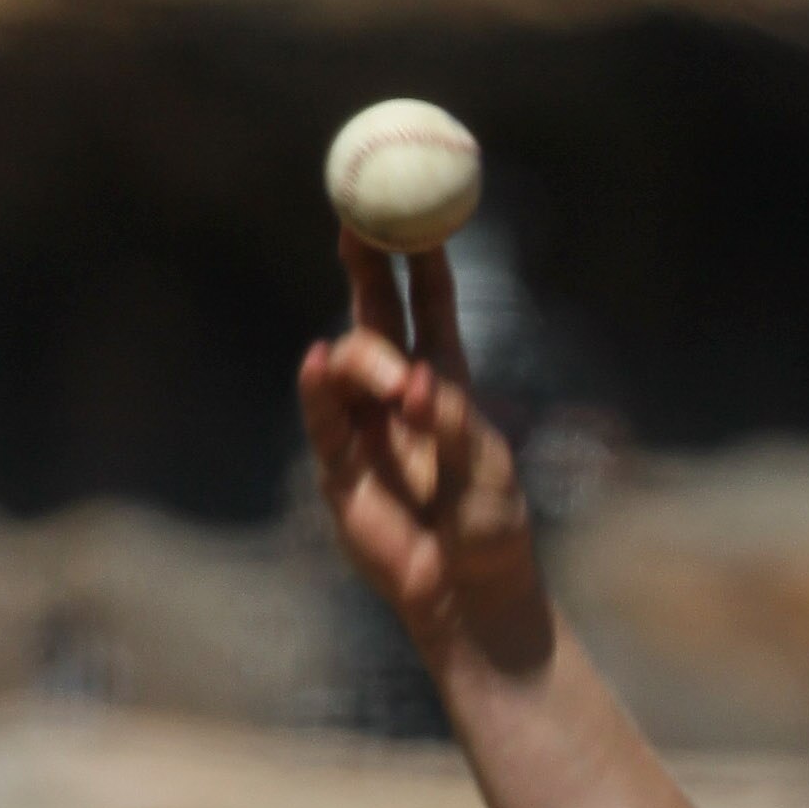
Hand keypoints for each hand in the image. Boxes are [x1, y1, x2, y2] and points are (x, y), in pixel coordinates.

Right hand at [298, 234, 546, 670]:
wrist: (469, 595)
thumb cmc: (491, 532)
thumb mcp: (485, 473)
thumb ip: (452, 426)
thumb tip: (418, 382)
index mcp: (446, 382)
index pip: (430, 306)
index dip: (422, 259)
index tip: (421, 212)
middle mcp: (400, 394)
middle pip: (375, 311)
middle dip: (365, 263)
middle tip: (359, 222)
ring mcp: (366, 425)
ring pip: (350, 360)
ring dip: (369, 359)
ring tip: (401, 387)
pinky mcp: (341, 466)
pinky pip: (321, 415)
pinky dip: (317, 386)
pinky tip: (317, 362)